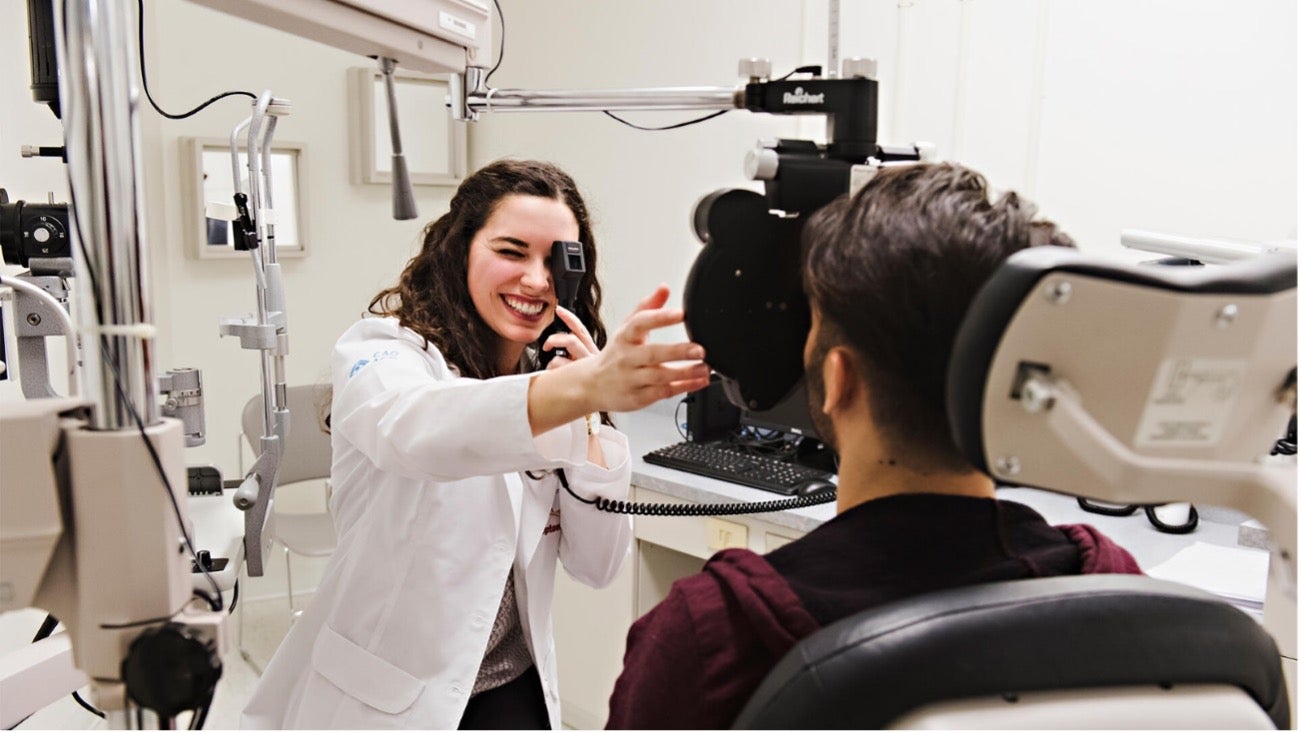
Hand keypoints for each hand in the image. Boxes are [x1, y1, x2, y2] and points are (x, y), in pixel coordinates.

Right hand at [527, 285, 711, 435]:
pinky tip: (699, 381)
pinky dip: (684, 387)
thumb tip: (664, 288)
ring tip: (705, 367)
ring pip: (660, 376)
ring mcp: (631, 379)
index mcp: (625, 337)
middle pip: (653, 354)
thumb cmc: (616, 354)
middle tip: (700, 349)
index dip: (660, 317)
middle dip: (678, 352)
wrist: (593, 385)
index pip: (640, 323)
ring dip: (686, 373)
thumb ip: (648, 308)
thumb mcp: (627, 328)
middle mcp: (627, 358)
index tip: (681, 314)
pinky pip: (664, 392)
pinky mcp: (638, 397)